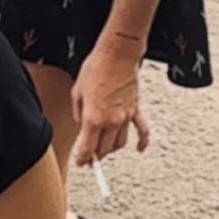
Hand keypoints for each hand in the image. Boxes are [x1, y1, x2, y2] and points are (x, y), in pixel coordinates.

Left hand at [68, 35, 150, 166]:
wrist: (117, 55)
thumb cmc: (96, 68)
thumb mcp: (77, 91)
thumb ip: (78, 112)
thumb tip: (82, 123)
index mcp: (93, 118)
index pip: (88, 148)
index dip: (83, 158)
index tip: (81, 163)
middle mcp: (111, 122)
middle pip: (105, 149)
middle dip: (96, 156)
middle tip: (91, 158)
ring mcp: (125, 118)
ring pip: (120, 143)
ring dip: (112, 149)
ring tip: (105, 149)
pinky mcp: (135, 110)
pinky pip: (142, 131)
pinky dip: (142, 142)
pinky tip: (139, 149)